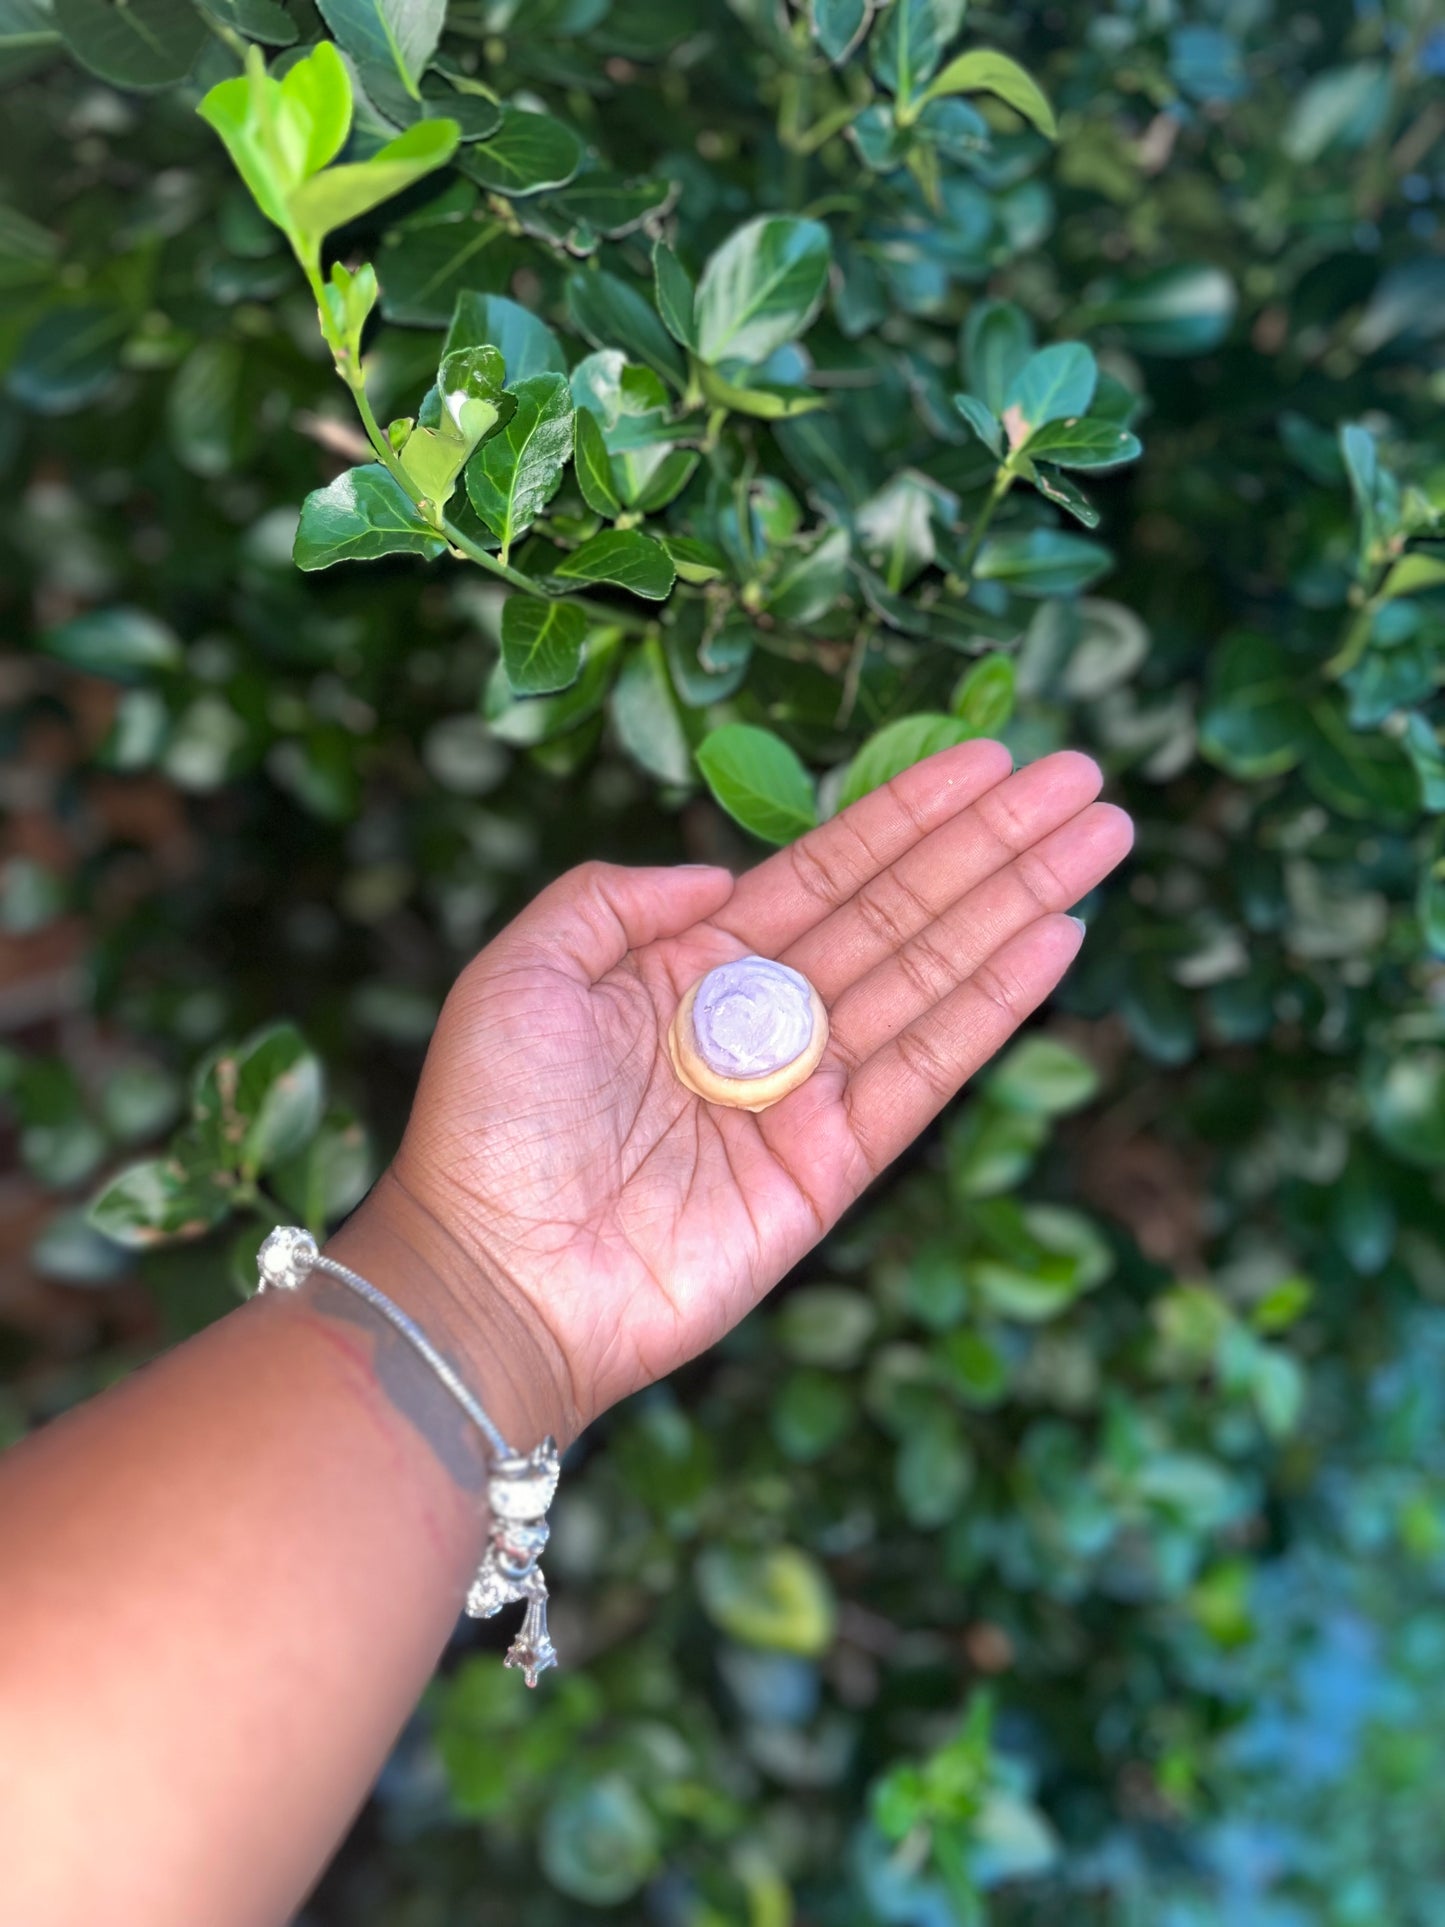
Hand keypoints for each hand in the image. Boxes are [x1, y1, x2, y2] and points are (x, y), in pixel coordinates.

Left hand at [341, 742, 1131, 1447]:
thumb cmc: (488, 1124)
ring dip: (1017, 903)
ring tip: (1100, 835)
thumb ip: (611, 899)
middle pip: (901, 911)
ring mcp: (805, 1096)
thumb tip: (719, 875)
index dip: (909, 815)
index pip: (826, 872)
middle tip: (1085, 779)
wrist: (491, 1277)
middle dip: (992, 844)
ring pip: (931, 976)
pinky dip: (993, 1006)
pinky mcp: (832, 1170)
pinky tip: (1055, 939)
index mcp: (692, 967)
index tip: (990, 760)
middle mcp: (761, 1022)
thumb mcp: (523, 970)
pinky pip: (927, 1073)